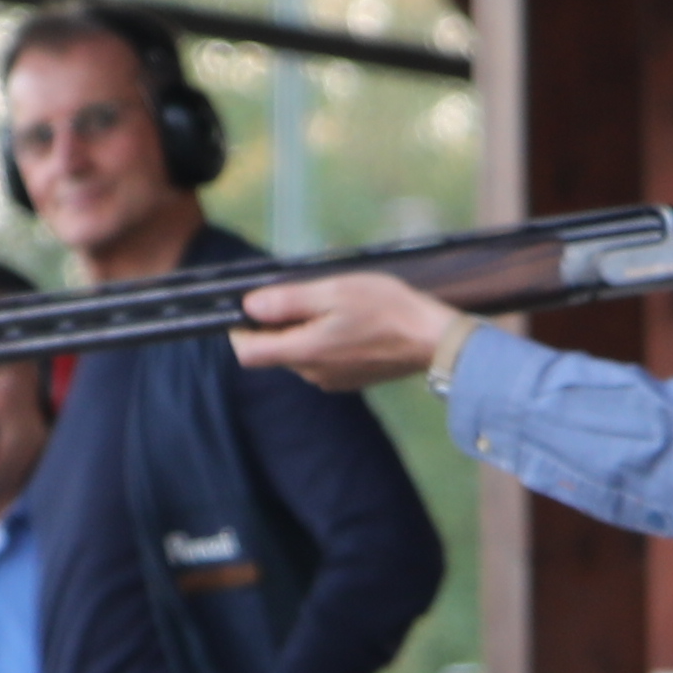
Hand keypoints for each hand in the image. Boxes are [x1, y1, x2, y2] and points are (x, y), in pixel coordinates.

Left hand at [234, 272, 463, 388]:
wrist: (432, 339)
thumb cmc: (386, 309)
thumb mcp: (333, 292)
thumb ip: (288, 301)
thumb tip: (249, 306)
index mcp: (303, 352)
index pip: (248, 353)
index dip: (240, 331)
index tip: (248, 309)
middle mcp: (312, 374)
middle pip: (274, 351)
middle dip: (277, 325)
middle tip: (302, 295)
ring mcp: (331, 380)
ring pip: (299, 354)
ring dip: (303, 331)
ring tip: (332, 305)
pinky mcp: (349, 380)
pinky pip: (321, 360)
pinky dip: (323, 341)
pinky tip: (348, 322)